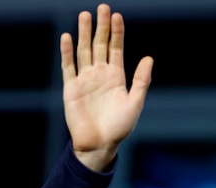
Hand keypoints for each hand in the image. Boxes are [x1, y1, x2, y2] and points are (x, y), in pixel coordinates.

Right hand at [61, 3, 153, 171]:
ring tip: (85, 16)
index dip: (117, 33)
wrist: (99, 145)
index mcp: (116, 77)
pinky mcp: (71, 89)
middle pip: (100, 45)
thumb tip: (148, 58)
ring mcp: (85, 80)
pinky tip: (67, 37)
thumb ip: (141, 80)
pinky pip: (69, 67)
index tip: (117, 16)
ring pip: (84, 51)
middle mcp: (100, 75)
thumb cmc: (119, 128)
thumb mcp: (134, 103)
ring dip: (84, 34)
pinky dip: (67, 52)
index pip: (116, 49)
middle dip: (101, 27)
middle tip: (102, 8)